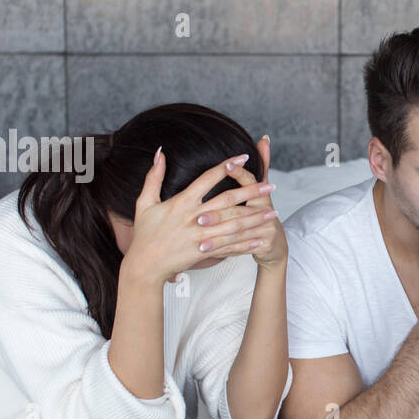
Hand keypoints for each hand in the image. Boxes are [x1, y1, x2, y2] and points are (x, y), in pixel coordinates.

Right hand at [123, 146, 278, 285]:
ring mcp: (201, 237)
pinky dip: (246, 244)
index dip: (226, 167)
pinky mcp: (204, 253)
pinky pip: (229, 248)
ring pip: (233, 226)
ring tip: (273, 213)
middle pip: (227, 201)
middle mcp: (193, 218)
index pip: (207, 179)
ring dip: (254, 219)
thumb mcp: (145, 203)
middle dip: (250, 193)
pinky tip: (261, 239)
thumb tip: (159, 152)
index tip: (244, 157)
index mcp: (181, 202)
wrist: (145, 266)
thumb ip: (153, 177)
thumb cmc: (145, 233)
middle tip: (270, 185)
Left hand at [193, 135, 285, 270]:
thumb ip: (262, 165)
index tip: (227, 165)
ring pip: (238, 232)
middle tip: (199, 218)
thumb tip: (264, 138)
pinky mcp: (265, 244)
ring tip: (199, 241)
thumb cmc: (262, 213)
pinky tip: (208, 253)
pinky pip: (241, 248)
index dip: (239, 172)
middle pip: (240, 210)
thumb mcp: (262, 190)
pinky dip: (224, 250)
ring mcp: (267, 228)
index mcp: (260, 194)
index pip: (250, 180)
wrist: (274, 246)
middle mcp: (266, 210)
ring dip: (218, 237)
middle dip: (219, 215)